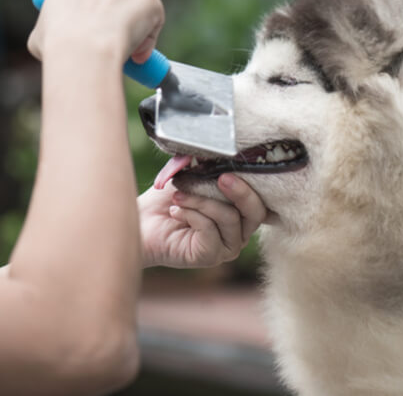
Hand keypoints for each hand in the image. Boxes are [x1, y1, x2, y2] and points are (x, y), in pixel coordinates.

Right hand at [27, 0, 163, 63]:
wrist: (84, 48)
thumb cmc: (57, 43)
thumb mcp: (41, 30)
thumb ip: (54, 24)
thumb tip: (58, 34)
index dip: (93, 5)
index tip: (95, 23)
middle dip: (117, 10)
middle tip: (114, 36)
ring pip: (137, 3)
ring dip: (134, 23)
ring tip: (121, 48)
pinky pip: (154, 19)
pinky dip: (148, 37)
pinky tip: (135, 51)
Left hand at [138, 174, 268, 267]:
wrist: (141, 221)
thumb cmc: (168, 198)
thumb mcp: (193, 175)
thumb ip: (209, 165)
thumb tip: (219, 147)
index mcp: (241, 212)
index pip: (261, 199)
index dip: (253, 183)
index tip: (235, 167)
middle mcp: (240, 231)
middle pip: (256, 212)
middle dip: (242, 192)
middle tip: (223, 177)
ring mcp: (227, 246)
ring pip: (230, 218)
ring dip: (202, 201)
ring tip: (178, 196)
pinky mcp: (211, 256)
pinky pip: (211, 230)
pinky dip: (193, 214)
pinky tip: (176, 211)